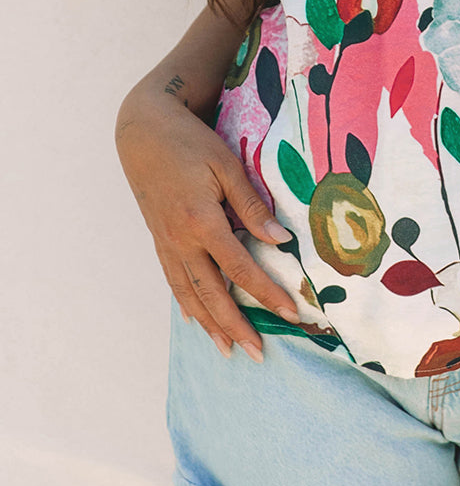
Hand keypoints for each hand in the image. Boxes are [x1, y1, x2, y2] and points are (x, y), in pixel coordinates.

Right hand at [115, 94, 299, 359]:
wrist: (142, 132)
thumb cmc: (190, 142)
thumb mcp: (226, 166)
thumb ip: (252, 206)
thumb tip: (281, 240)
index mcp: (202, 221)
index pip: (241, 269)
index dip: (268, 293)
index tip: (292, 313)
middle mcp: (181, 240)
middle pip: (212, 294)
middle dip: (237, 326)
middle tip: (258, 353)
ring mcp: (166, 243)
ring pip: (189, 294)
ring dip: (210, 325)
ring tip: (227, 350)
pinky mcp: (159, 240)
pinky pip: (174, 280)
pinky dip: (186, 303)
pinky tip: (195, 318)